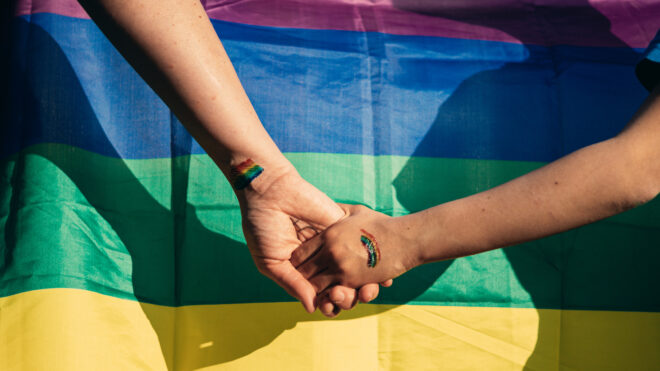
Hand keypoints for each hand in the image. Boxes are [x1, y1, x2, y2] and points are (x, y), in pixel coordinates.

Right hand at [239, 169, 382, 314]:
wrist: (271, 192)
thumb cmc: (263, 227)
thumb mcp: (271, 261)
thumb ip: (292, 283)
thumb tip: (313, 308)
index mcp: (301, 271)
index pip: (320, 294)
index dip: (329, 304)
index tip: (331, 308)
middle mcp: (320, 260)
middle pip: (340, 286)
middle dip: (347, 297)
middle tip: (345, 296)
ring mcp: (334, 245)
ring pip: (354, 272)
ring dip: (362, 285)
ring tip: (361, 290)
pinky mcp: (343, 228)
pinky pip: (362, 247)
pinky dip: (374, 262)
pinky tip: (382, 275)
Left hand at [291, 204, 419, 293]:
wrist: (404, 240)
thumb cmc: (381, 225)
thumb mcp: (356, 212)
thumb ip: (339, 211)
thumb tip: (329, 207)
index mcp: (329, 233)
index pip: (300, 253)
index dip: (298, 262)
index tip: (302, 266)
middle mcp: (330, 251)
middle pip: (302, 271)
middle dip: (303, 278)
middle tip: (306, 283)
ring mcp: (339, 267)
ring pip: (313, 286)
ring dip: (316, 290)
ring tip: (320, 290)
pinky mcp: (352, 281)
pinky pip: (331, 294)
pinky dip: (329, 297)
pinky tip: (332, 295)